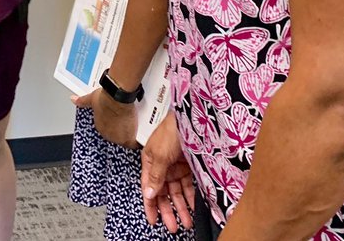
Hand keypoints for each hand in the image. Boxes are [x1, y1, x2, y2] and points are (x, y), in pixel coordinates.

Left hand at [71, 87, 138, 147]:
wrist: (117, 98)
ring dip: (129, 135)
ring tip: (134, 128)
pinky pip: (133, 144)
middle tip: (128, 123)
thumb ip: (82, 100)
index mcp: (100, 126)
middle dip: (122, 131)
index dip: (114, 126)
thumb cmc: (106, 97)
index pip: (108, 130)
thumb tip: (73, 99)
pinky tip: (139, 140)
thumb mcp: (91, 98)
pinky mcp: (128, 138)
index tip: (119, 121)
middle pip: (117, 136)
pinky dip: (136, 142)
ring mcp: (118, 137)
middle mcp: (108, 133)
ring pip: (125, 140)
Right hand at [141, 116, 194, 231]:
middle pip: (164, 193)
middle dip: (168, 211)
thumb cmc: (172, 129)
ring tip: (186, 222)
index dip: (151, 206)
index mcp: (150, 162)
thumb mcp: (160, 154)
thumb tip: (149, 193)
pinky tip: (194, 206)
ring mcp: (176, 166)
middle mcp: (162, 166)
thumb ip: (155, 175)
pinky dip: (191, 197)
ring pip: (177, 192)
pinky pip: (189, 186)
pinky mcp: (189, 166)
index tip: (154, 221)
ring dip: (181, 207)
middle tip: (173, 226)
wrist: (192, 116)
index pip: (149, 189)